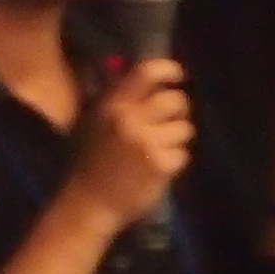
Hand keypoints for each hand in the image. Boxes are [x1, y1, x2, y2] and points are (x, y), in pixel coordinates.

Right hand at [65, 55, 192, 229]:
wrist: (90, 204)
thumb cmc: (93, 162)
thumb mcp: (98, 122)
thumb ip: (122, 102)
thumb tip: (153, 83)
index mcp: (113, 105)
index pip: (146, 72)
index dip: (168, 69)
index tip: (178, 76)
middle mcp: (130, 119)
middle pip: (175, 100)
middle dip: (180, 111)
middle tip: (173, 121)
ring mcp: (147, 142)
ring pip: (185, 128)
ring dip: (178, 139)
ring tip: (161, 150)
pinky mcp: (161, 165)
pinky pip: (183, 154)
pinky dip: (175, 162)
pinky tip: (159, 169)